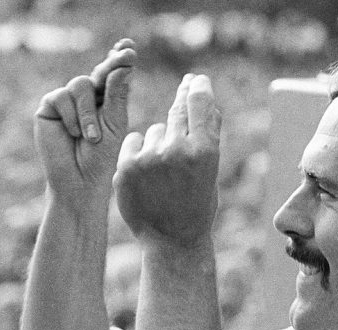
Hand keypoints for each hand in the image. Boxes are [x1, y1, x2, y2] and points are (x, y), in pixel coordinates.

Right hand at [34, 39, 135, 205]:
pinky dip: (71, 117)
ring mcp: (66, 100)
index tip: (130, 47)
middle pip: (98, 72)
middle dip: (111, 66)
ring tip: (91, 137)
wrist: (79, 181)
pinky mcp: (49, 108)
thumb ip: (117, 94)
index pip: (112, 74)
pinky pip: (61, 97)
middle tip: (127, 55)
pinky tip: (73, 135)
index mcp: (106, 100)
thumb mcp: (115, 124)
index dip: (119, 58)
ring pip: (79, 84)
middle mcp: (86, 97)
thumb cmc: (101, 158)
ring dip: (88, 113)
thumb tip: (125, 64)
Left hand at [114, 73, 220, 248]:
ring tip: (165, 171)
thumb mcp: (211, 170)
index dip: (198, 87)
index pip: (200, 103)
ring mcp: (149, 158)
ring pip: (156, 130)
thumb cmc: (197, 205)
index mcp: (205, 151)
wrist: (171, 241)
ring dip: (160, 141)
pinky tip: (147, 173)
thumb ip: (207, 134)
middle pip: (177, 111)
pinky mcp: (126, 166)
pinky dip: (140, 150)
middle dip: (182, 99)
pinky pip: (134, 141)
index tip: (195, 80)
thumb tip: (203, 95)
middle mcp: (177, 150)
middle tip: (185, 87)